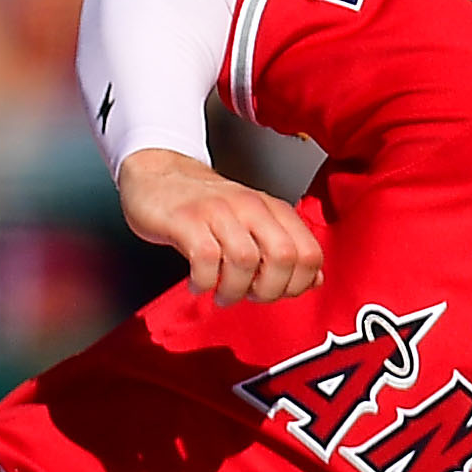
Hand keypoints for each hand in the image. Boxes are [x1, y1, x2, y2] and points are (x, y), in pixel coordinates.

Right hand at [115, 149, 324, 302]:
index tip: (277, 293)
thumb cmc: (204, 206)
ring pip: (245, 260)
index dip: (298, 284)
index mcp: (271, 209)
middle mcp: (249, 206)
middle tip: (251, 296)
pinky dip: (204, 282)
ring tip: (222, 294)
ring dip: (234, 290)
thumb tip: (315, 279)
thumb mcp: (252, 223)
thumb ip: (284, 249)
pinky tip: (198, 284)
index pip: (309, 252)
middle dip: (270, 290)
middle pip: (284, 256)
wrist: (157, 175)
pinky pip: (205, 260)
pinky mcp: (186, 220)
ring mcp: (217, 211)